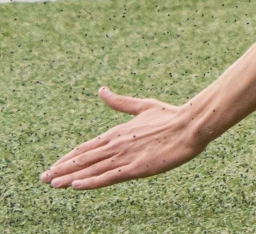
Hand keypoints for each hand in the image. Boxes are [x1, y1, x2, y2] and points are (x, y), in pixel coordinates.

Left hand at [40, 87, 209, 190]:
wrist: (191, 125)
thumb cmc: (171, 116)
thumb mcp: (143, 106)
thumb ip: (120, 102)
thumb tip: (101, 90)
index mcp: (117, 131)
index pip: (86, 147)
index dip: (68, 157)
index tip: (54, 165)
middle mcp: (116, 144)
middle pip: (83, 159)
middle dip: (61, 169)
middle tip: (43, 178)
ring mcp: (124, 156)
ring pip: (91, 169)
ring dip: (69, 177)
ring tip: (53, 184)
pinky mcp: (135, 168)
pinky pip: (108, 177)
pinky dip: (91, 181)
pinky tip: (76, 186)